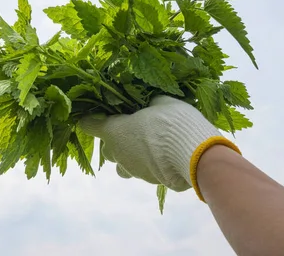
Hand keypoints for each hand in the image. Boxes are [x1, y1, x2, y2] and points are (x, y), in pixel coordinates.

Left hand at [79, 95, 239, 193]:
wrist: (193, 155)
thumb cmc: (171, 121)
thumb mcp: (161, 102)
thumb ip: (150, 104)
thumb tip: (149, 105)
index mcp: (114, 130)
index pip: (90, 126)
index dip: (89, 121)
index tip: (90, 118)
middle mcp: (119, 153)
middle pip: (107, 149)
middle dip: (114, 141)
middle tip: (130, 129)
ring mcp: (133, 169)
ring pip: (122, 166)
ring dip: (128, 157)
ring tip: (146, 147)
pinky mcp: (149, 180)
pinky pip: (142, 171)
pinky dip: (148, 164)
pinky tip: (162, 155)